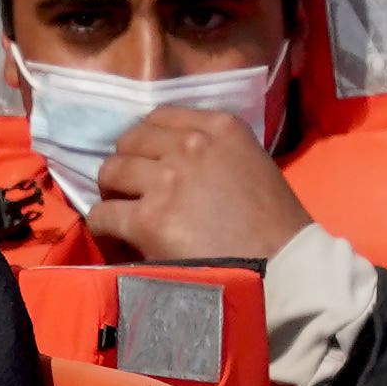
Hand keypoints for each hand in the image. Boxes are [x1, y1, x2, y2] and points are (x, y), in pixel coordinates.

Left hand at [82, 106, 311, 266]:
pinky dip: (104, 227)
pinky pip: (103, 215)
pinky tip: (116, 239)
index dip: (146, 141)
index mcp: (220, 127)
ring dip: (112, 193)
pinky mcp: (149, 219)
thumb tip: (175, 161)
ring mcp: (166, 180)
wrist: (283, 268)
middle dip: (127, 165)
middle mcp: (190, 145)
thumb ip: (215, 153)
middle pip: (130, 142)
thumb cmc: (277, 226)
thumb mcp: (253, 164)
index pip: (160, 117)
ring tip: (121, 214)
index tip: (147, 161)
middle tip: (130, 190)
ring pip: (111, 173)